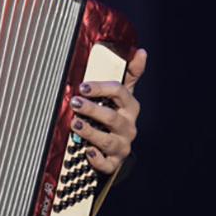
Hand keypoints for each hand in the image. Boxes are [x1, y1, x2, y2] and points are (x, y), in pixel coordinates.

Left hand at [70, 47, 145, 175]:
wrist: (117, 146)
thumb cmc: (116, 112)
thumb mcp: (123, 93)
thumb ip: (129, 73)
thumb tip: (141, 51)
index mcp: (130, 106)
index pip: (120, 93)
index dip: (101, 88)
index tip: (82, 86)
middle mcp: (128, 126)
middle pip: (112, 118)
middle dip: (92, 109)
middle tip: (74, 102)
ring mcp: (122, 145)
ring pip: (108, 140)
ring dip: (91, 132)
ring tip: (75, 124)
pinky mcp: (114, 162)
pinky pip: (107, 163)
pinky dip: (97, 158)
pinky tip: (87, 151)